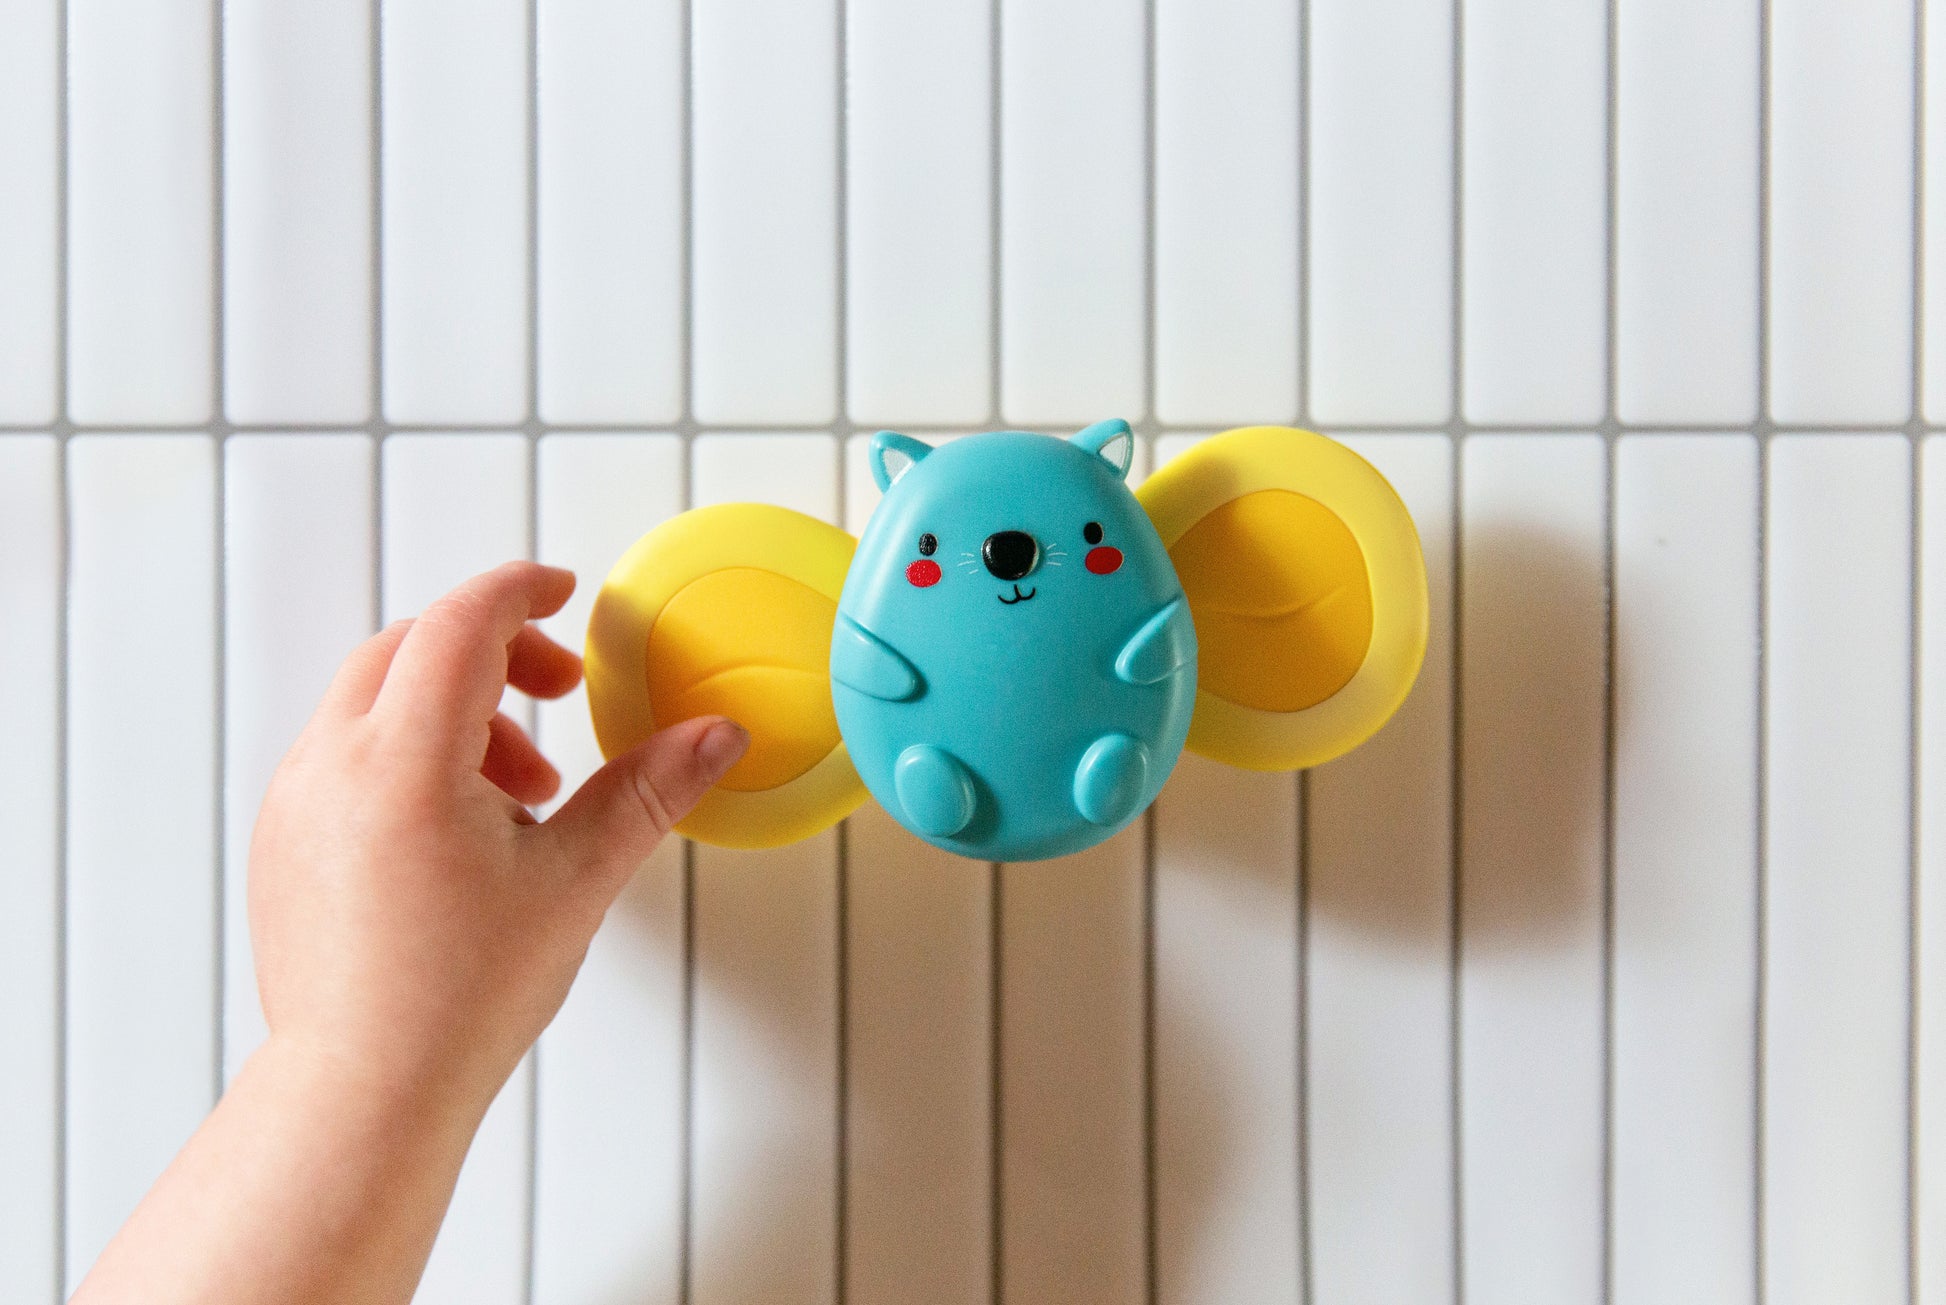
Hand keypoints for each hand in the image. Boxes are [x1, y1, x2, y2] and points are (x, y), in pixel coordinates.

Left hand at [246, 560, 747, 1116]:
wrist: (364, 1091)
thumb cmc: (459, 999)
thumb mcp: (576, 879)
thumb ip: (648, 790)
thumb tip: (716, 736)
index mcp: (405, 760)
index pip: (461, 622)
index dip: (520, 591)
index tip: (562, 591)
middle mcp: (332, 765)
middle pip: (412, 647)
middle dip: (495, 654)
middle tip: (558, 696)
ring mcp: (296, 801)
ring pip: (374, 699)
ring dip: (456, 710)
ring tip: (521, 793)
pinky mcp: (282, 839)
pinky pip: (344, 752)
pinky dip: (407, 752)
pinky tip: (462, 828)